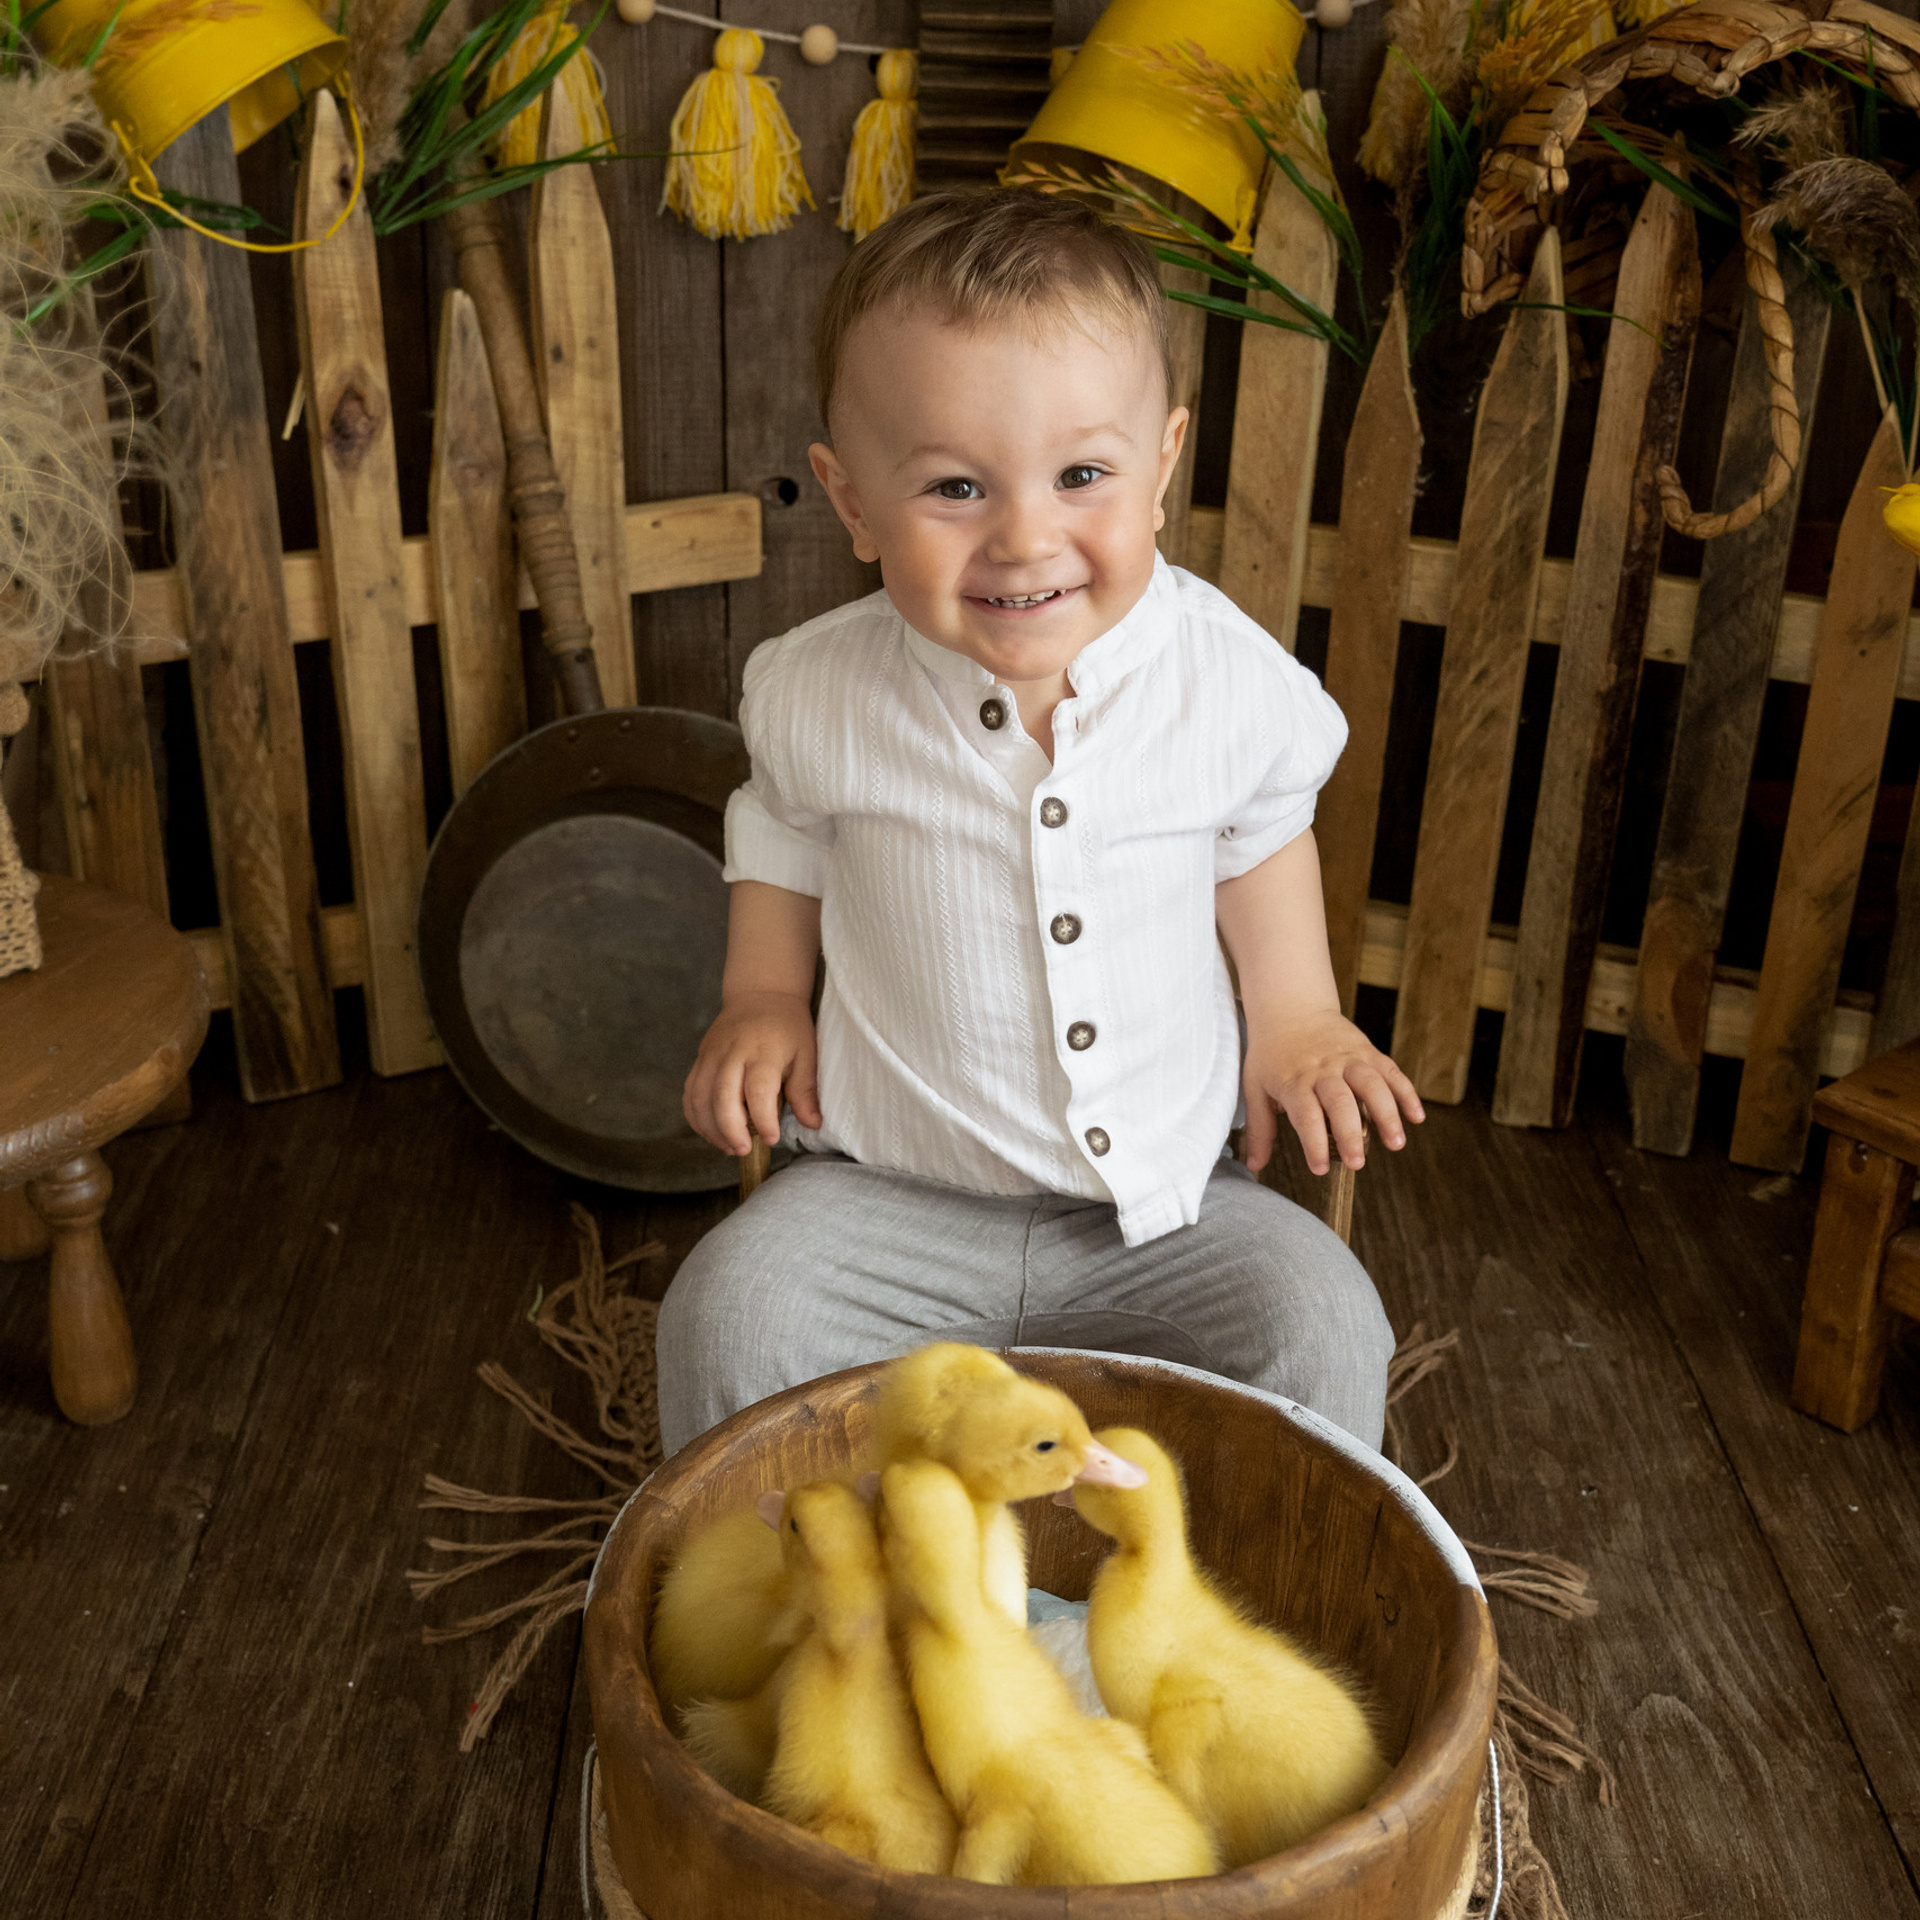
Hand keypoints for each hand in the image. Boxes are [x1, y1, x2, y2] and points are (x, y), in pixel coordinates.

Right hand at [683, 991, 821, 1155]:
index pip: (758, 1089)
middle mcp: (732, 1052)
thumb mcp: (806, 1053)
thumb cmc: (788, 1027)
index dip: (762, 1119)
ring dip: (711, 1128)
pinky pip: (690, 1093)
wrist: (760, 993)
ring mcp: (711, 1055)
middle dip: (730, 1129)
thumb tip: (813, 1124)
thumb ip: (805, 1090)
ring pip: (700, 1097)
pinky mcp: (700, 1059)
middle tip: (744, 1149)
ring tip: (730, 1147)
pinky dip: (696, 1117)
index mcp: (763, 1050)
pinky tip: (713, 1133)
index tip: (772, 1138)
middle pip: (721, 1095)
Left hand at [1241, 1007, 1422, 1177]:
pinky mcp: (1367, 1051)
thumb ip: (1260, 1128)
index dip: (1313, 1143)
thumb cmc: (1271, 1053)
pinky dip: (1406, 1092)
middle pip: (1340, 1102)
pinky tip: (1416, 1116)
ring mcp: (1348, 1059)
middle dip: (1350, 1134)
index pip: (1305, 1115)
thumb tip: (1254, 1166)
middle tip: (1358, 1163)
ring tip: (1396, 1143)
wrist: (1291, 1007)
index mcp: (1294, 1081)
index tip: (1321, 1168)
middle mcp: (1323, 1070)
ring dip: (1387, 1114)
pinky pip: (1390, 1071)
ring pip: (1372, 1085)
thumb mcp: (1256, 1086)